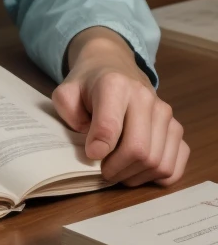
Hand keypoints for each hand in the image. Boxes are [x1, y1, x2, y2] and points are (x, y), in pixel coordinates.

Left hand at [52, 27, 188, 187]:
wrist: (114, 67)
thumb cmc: (89, 85)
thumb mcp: (67, 91)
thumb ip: (69, 112)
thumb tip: (94, 144)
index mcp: (115, 85)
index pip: (111, 125)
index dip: (99, 148)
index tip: (91, 155)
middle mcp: (145, 97)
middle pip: (138, 150)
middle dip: (116, 169)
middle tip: (102, 170)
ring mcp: (165, 113)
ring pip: (157, 162)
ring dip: (134, 176)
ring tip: (118, 170)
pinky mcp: (177, 128)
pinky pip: (174, 166)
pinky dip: (156, 177)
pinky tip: (139, 170)